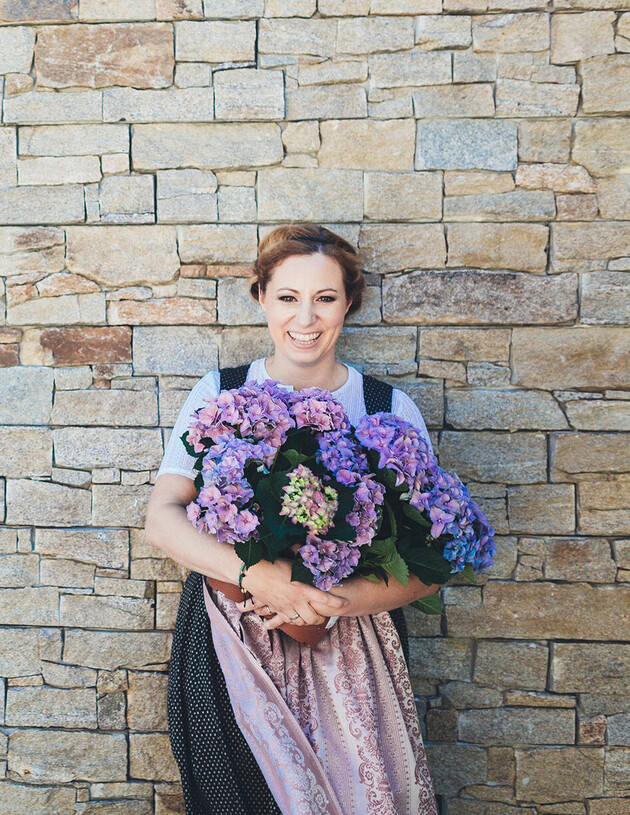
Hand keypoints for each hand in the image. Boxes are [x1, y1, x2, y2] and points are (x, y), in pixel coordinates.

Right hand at [234, 558, 348, 630]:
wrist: (254, 572)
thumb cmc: (274, 564)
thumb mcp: (293, 562)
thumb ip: (306, 563)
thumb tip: (317, 552)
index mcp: (303, 587)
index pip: (325, 598)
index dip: (337, 603)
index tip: (345, 603)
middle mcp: (296, 600)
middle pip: (314, 617)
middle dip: (322, 617)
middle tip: (325, 614)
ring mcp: (286, 607)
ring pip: (302, 621)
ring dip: (309, 621)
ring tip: (313, 618)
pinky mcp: (277, 610)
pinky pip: (288, 621)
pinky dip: (295, 621)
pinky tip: (297, 618)